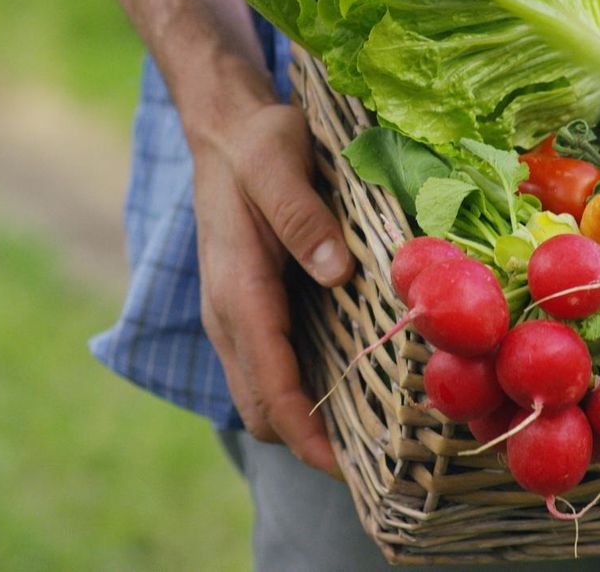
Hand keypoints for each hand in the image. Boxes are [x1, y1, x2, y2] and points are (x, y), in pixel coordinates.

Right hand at [193, 102, 353, 473]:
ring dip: (301, 422)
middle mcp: (227, 314)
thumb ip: (300, 216)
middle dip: (306, 442)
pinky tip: (343, 384)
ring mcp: (232, 315)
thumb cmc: (256, 144)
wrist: (224, 131)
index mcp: (236, 289)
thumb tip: (336, 273)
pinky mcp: (245, 308)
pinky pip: (267, 368)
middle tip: (375, 458)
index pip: (268, 384)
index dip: (305, 434)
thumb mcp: (277, 163)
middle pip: (260, 407)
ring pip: (260, 394)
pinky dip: (296, 392)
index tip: (348, 469)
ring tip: (366, 433)